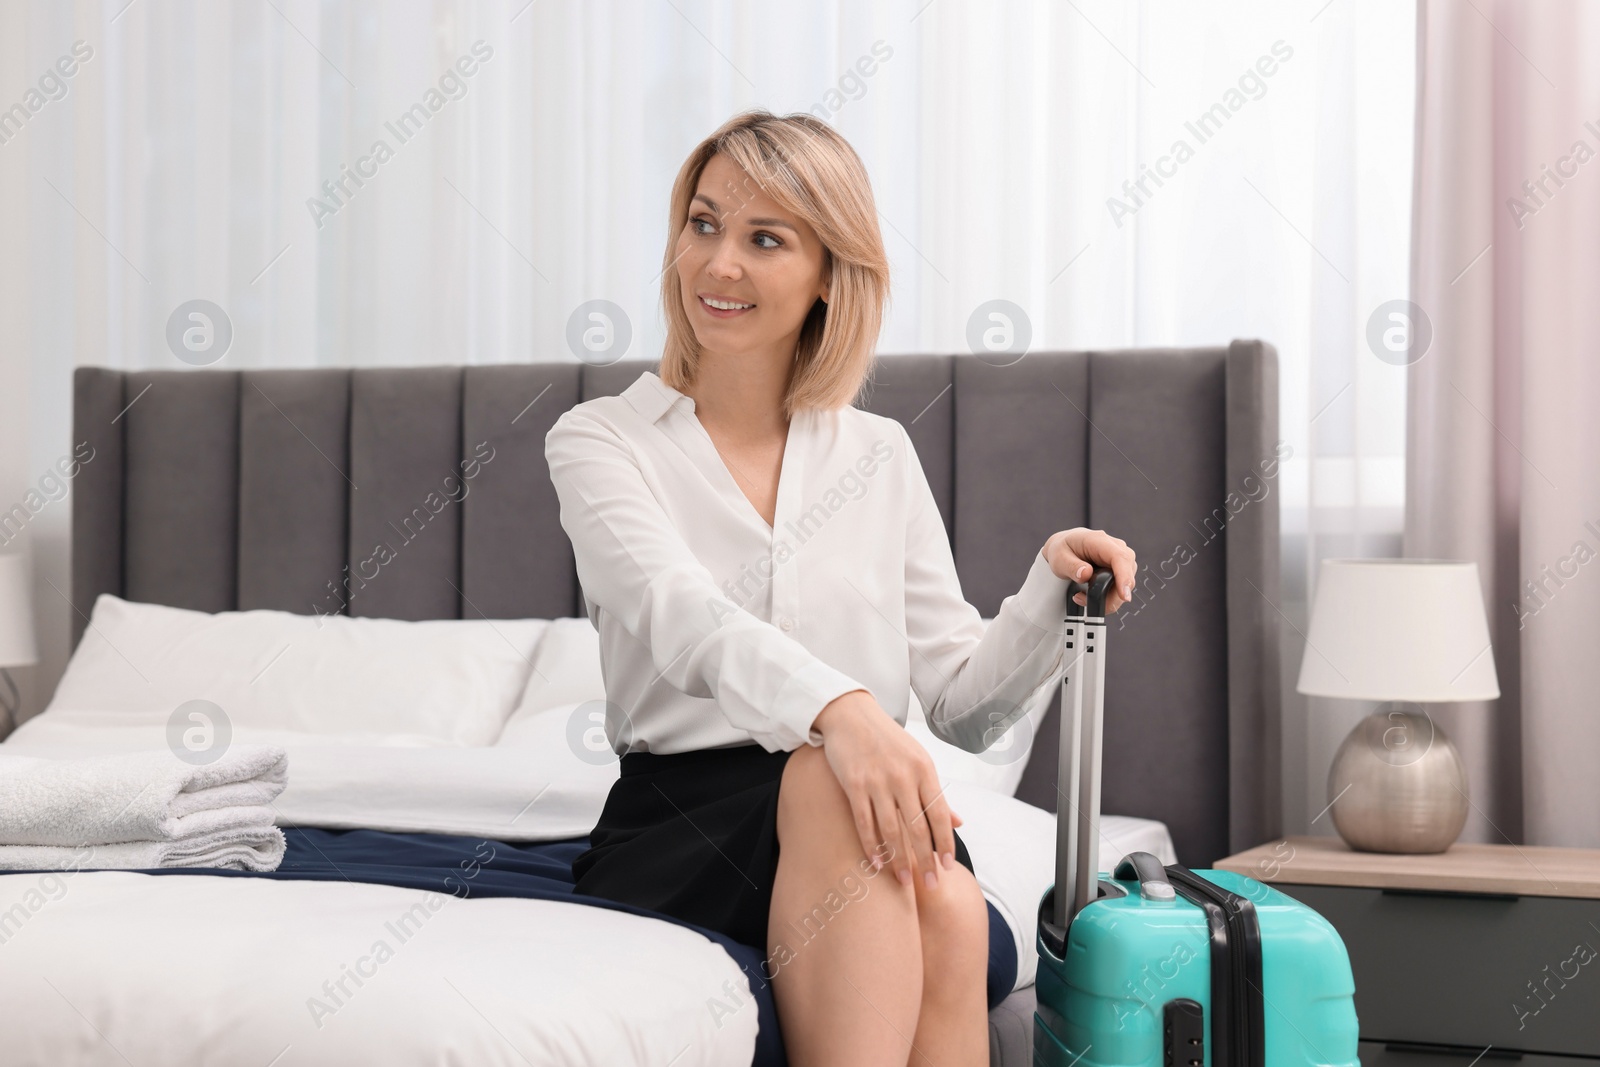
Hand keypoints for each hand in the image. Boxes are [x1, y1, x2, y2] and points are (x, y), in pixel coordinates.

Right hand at [810, 690, 962, 890]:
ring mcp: (877, 781)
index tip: (947, 867)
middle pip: (917, 827)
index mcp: (923, 769)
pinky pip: (864, 822)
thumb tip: (959, 822)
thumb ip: (936, 794)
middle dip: (925, 860)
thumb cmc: (889, 741)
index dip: (945, 843)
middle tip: (930, 885)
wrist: (851, 715)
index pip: (939, 814)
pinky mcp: (853, 784)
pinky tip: (877, 863)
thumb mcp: (918, 760)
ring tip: (904, 882)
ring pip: (891, 830)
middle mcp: (903, 776)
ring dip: (898, 860)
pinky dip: (871, 846)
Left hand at [1044, 528, 1137, 612]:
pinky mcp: (1122, 568)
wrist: (1066, 547)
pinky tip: (1089, 594)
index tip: (1124, 596)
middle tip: (1083, 599)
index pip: (1120, 557)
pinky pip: (1121, 587)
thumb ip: (1071, 566)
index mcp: (1100, 541)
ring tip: (1082, 596)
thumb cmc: (1064, 549)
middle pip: (1126, 575)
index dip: (1124, 577)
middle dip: (1110, 596)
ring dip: (1107, 597)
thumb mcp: (1059, 558)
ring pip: (1125, 584)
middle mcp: (1116, 547)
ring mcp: (1121, 558)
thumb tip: (1086, 574)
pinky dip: (1107, 596)